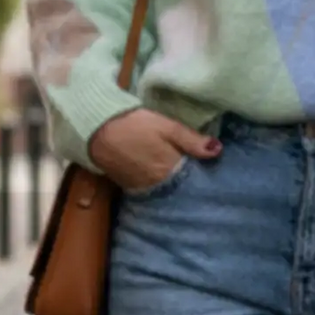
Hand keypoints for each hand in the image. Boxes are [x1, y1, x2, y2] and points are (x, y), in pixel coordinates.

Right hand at [88, 109, 220, 192]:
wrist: (95, 130)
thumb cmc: (134, 124)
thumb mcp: (166, 126)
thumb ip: (192, 140)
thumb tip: (219, 151)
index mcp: (170, 170)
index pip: (196, 179)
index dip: (206, 174)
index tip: (218, 169)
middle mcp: (158, 186)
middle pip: (182, 187)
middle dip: (193, 181)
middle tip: (206, 172)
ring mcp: (143, 188)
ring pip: (168, 189)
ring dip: (177, 183)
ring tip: (188, 173)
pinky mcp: (130, 186)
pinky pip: (152, 188)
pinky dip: (160, 183)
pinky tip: (165, 174)